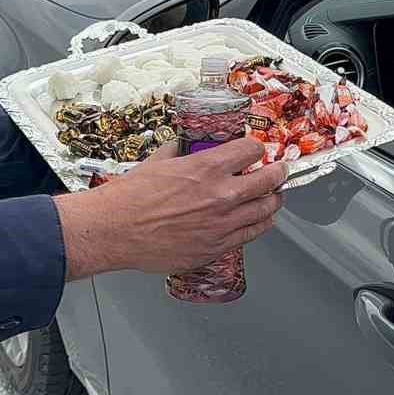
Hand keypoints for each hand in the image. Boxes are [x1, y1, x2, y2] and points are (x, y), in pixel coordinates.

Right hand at [55, 138, 286, 278]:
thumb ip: (181, 151)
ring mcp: (222, 225)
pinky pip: (251, 235)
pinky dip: (259, 226)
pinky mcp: (216, 248)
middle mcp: (221, 195)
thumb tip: (189, 146)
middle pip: (269, 180)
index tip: (256, 151)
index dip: (255, 149)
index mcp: (207, 168)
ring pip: (266, 211)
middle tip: (279, 171)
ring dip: (273, 201)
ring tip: (274, 197)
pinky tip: (259, 221)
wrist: (114, 230)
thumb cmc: (130, 198)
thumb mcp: (158, 160)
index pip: (251, 150)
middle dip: (277, 173)